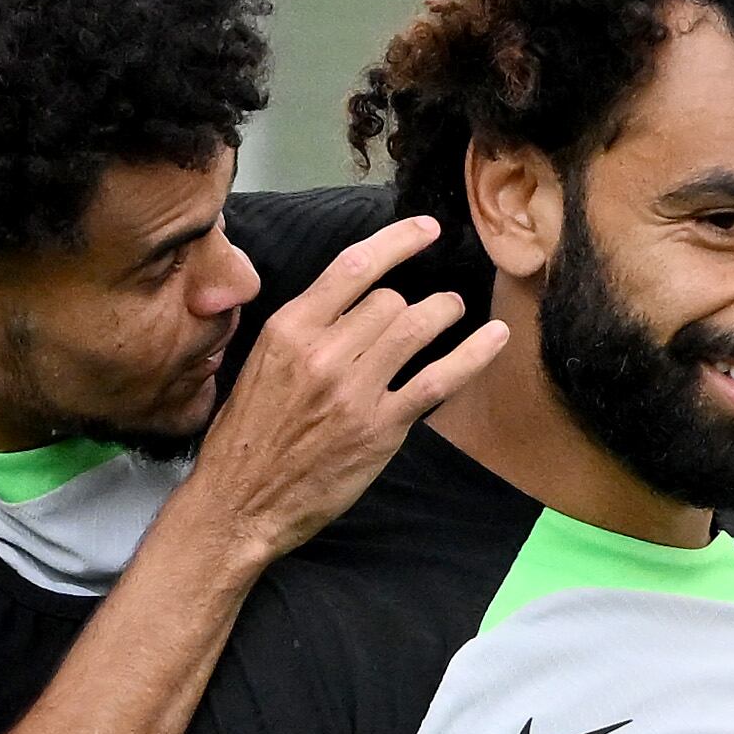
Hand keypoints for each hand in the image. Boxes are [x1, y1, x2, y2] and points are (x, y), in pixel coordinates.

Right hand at [175, 217, 505, 567]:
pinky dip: (472, 355)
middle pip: (389, 299)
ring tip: (452, 310)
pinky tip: (495, 338)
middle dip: (409, 302)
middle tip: (422, 310)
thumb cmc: (246, 437)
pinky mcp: (380, 428)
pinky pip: (436, 379)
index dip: (398, 241)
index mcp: (289, 329)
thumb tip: (345, 305)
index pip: (354, 266)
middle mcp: (323, 352)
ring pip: (415, 326)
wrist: (239, 502)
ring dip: (443, 312)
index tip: (426, 231)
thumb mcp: (259, 365)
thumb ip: (301, 332)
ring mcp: (354, 390)